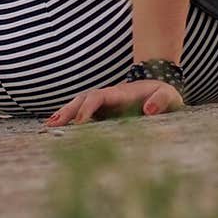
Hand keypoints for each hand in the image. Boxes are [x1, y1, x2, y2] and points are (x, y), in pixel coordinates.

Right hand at [42, 79, 184, 126]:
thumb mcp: (168, 97)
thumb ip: (160, 101)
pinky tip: (58, 128)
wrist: (162, 89)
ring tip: (48, 126)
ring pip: (80, 105)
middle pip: (83, 99)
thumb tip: (148, 110)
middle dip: (68, 110)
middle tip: (52, 124)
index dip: (88, 108)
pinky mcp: (104, 112)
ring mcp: (105, 104)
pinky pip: (84, 114)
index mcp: (121, 94)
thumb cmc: (165, 95)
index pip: (99, 97)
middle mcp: (109, 97)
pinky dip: (70, 119)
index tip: (79, 123)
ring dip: (65, 113)